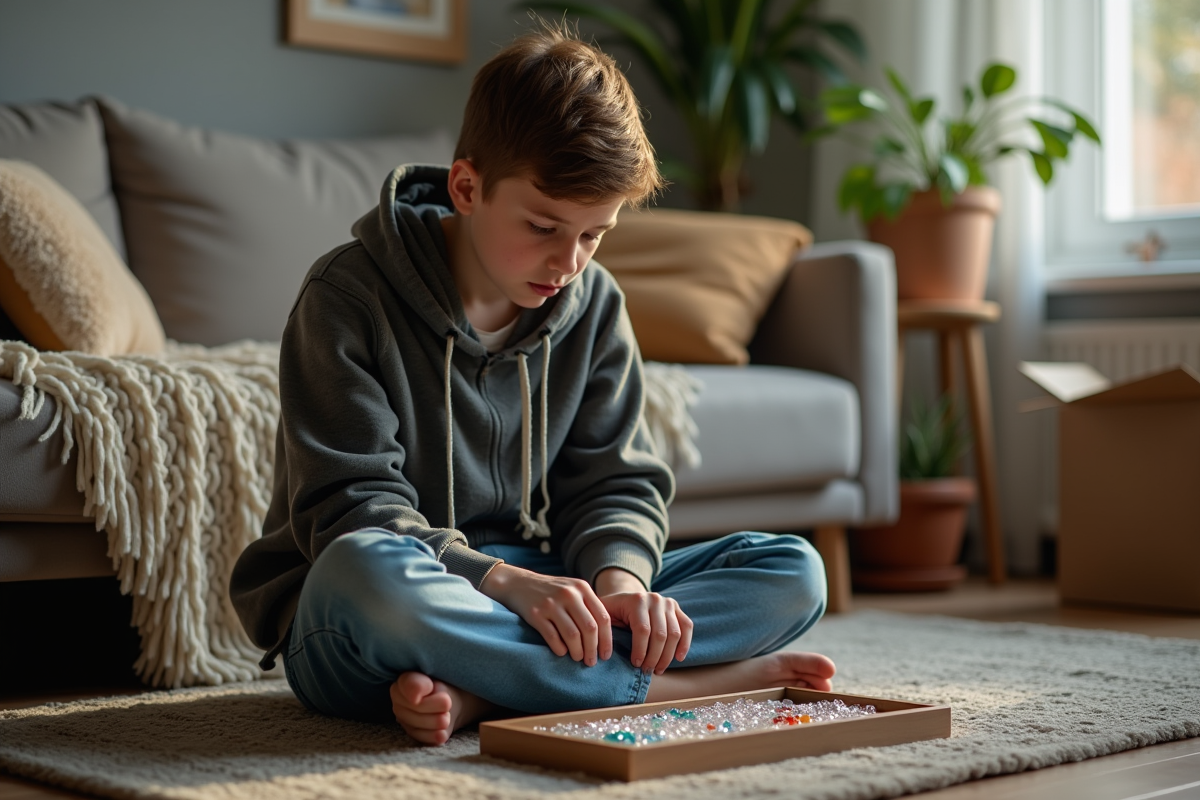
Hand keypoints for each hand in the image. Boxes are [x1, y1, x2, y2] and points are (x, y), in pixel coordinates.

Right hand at [480, 563, 611, 665]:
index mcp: (582, 588)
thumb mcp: (572, 590)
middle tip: (591, 662)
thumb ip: (589, 606)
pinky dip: (560, 649)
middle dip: (593, 649)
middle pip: (589, 628)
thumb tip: (605, 637)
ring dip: (577, 652)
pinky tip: (561, 652)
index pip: (603, 618)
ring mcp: (552, 603)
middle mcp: (569, 594)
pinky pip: (553, 638)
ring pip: (572, 635)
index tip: (606, 655)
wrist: (518, 583)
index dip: (607, 640)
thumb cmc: (551, 591)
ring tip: (577, 658)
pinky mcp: (536, 614)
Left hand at [594, 568, 692, 674]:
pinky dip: (685, 644)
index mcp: (636, 600)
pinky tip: (678, 658)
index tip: (636, 664)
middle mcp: (654, 599)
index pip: (643, 630)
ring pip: (674, 634)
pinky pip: (687, 626)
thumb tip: (598, 648)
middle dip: (654, 657)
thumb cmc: (612, 612)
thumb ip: (601, 627)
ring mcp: (668, 602)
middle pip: (661, 634)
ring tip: (658, 669)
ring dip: (667, 656)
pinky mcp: (677, 608)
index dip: (640, 650)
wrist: (626, 598)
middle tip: (647, 671)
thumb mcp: (603, 615)